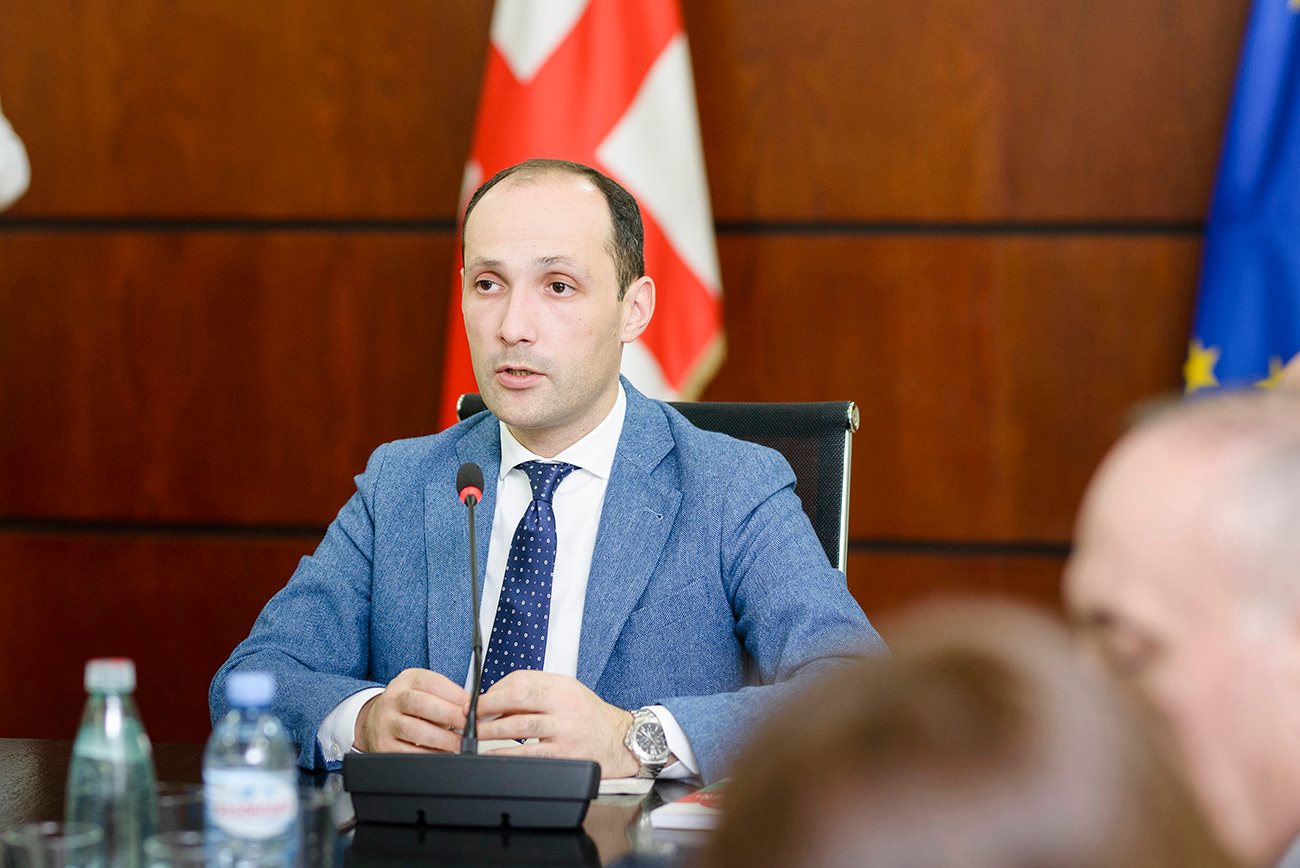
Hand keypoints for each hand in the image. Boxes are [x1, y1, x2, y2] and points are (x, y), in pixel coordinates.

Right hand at [354, 668, 469, 753]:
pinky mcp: (384, 745)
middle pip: (422, 704)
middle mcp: (394, 699)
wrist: (374, 720)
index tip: (472, 706)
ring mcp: (386, 722)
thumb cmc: (409, 704)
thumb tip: (475, 709)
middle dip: (450, 716)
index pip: (432, 683)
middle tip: (470, 725)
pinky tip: (443, 753)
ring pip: (415, 730)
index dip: (455, 695)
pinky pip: (409, 752)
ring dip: (442, 739)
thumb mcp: (425, 689)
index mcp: (408, 680)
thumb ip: (448, 695)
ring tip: (460, 743)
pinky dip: (429, 754)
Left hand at [475, 671, 637, 777]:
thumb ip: (537, 693)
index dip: (494, 690)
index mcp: (562, 685)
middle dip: (487, 707)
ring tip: (475, 735)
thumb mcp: (568, 694)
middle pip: (517, 698)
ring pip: (519, 725)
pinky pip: (529, 753)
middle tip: (471, 716)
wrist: (622, 741)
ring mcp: (565, 729)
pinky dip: (506, 754)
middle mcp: (564, 704)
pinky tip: (492, 755)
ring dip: (491, 731)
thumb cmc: (591, 718)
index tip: (479, 700)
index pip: (521, 679)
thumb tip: (498, 700)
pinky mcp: (566, 754)